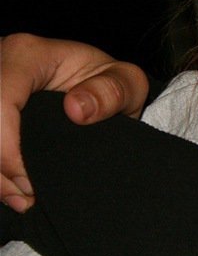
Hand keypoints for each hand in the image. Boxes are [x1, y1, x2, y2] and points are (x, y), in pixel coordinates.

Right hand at [1, 33, 149, 210]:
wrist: (94, 86)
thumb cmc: (109, 82)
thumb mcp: (126, 81)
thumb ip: (112, 91)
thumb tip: (76, 110)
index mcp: (27, 55)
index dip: (6, 147)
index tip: (30, 181)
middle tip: (26, 198)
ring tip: (22, 200)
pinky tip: (13, 193)